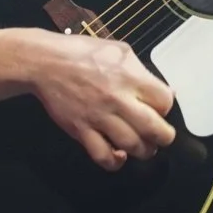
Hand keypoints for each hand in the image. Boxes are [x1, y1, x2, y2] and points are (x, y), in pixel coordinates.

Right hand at [27, 30, 175, 171]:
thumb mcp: (120, 51)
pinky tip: (119, 155)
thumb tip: (165, 91)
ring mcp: (99, 117)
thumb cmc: (83, 52)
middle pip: (155, 129)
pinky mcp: (82, 131)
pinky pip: (103, 156)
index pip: (165, 101)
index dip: (166, 107)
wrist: (45, 62)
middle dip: (164, 137)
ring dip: (143, 151)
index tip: (160, 108)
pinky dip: (115, 162)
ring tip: (143, 146)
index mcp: (130, 77)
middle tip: (161, 136)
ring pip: (133, 146)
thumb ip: (143, 72)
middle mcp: (118, 99)